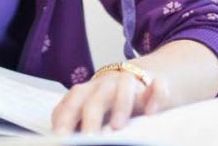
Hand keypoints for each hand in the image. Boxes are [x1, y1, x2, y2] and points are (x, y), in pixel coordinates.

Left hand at [51, 69, 169, 134]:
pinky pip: (157, 86)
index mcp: (87, 92)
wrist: (142, 79)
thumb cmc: (110, 104)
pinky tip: (152, 112)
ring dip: (121, 104)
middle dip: (91, 116)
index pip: (72, 101)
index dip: (65, 118)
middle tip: (89, 137)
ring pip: (125, 84)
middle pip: (97, 95)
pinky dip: (155, 95)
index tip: (60, 137)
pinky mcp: (154, 85)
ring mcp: (131, 83)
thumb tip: (64, 141)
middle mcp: (107, 85)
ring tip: (118, 127)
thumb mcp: (92, 111)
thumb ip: (79, 123)